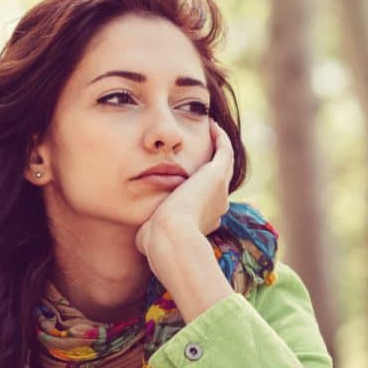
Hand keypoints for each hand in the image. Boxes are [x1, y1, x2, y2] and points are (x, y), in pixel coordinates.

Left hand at [134, 119, 232, 260]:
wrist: (170, 236)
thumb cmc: (157, 242)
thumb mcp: (153, 236)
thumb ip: (150, 232)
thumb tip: (141, 235)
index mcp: (205, 220)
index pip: (208, 202)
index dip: (201, 190)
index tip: (190, 179)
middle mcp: (218, 205)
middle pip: (220, 181)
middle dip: (214, 165)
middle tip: (207, 147)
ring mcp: (220, 190)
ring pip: (226, 163)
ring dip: (220, 147)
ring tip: (212, 131)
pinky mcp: (216, 174)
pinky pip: (224, 150)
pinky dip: (220, 138)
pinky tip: (211, 125)